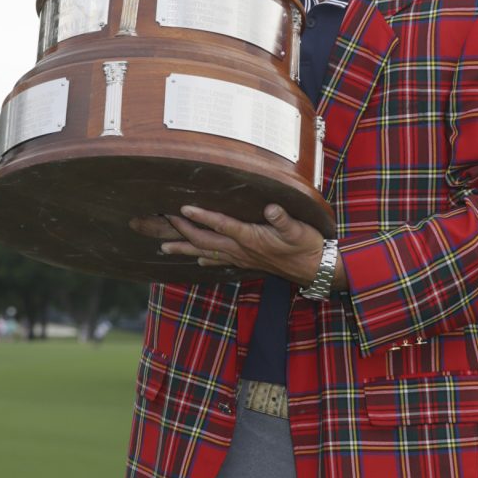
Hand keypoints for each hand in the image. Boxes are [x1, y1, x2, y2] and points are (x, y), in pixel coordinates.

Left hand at [130, 203, 324, 284]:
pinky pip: (219, 260)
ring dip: (185, 248)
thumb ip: (283, 219)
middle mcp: (241, 249)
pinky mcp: (246, 261)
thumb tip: (271, 208)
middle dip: (183, 231)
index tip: (183, 208)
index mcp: (251, 238)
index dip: (203, 216)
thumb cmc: (306, 245)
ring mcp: (242, 257)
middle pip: (206, 240)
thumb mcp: (298, 229)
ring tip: (164, 246)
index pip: (222, 225)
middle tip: (164, 221)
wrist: (314, 268)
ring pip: (206, 252)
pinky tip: (196, 258)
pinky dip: (205, 258)